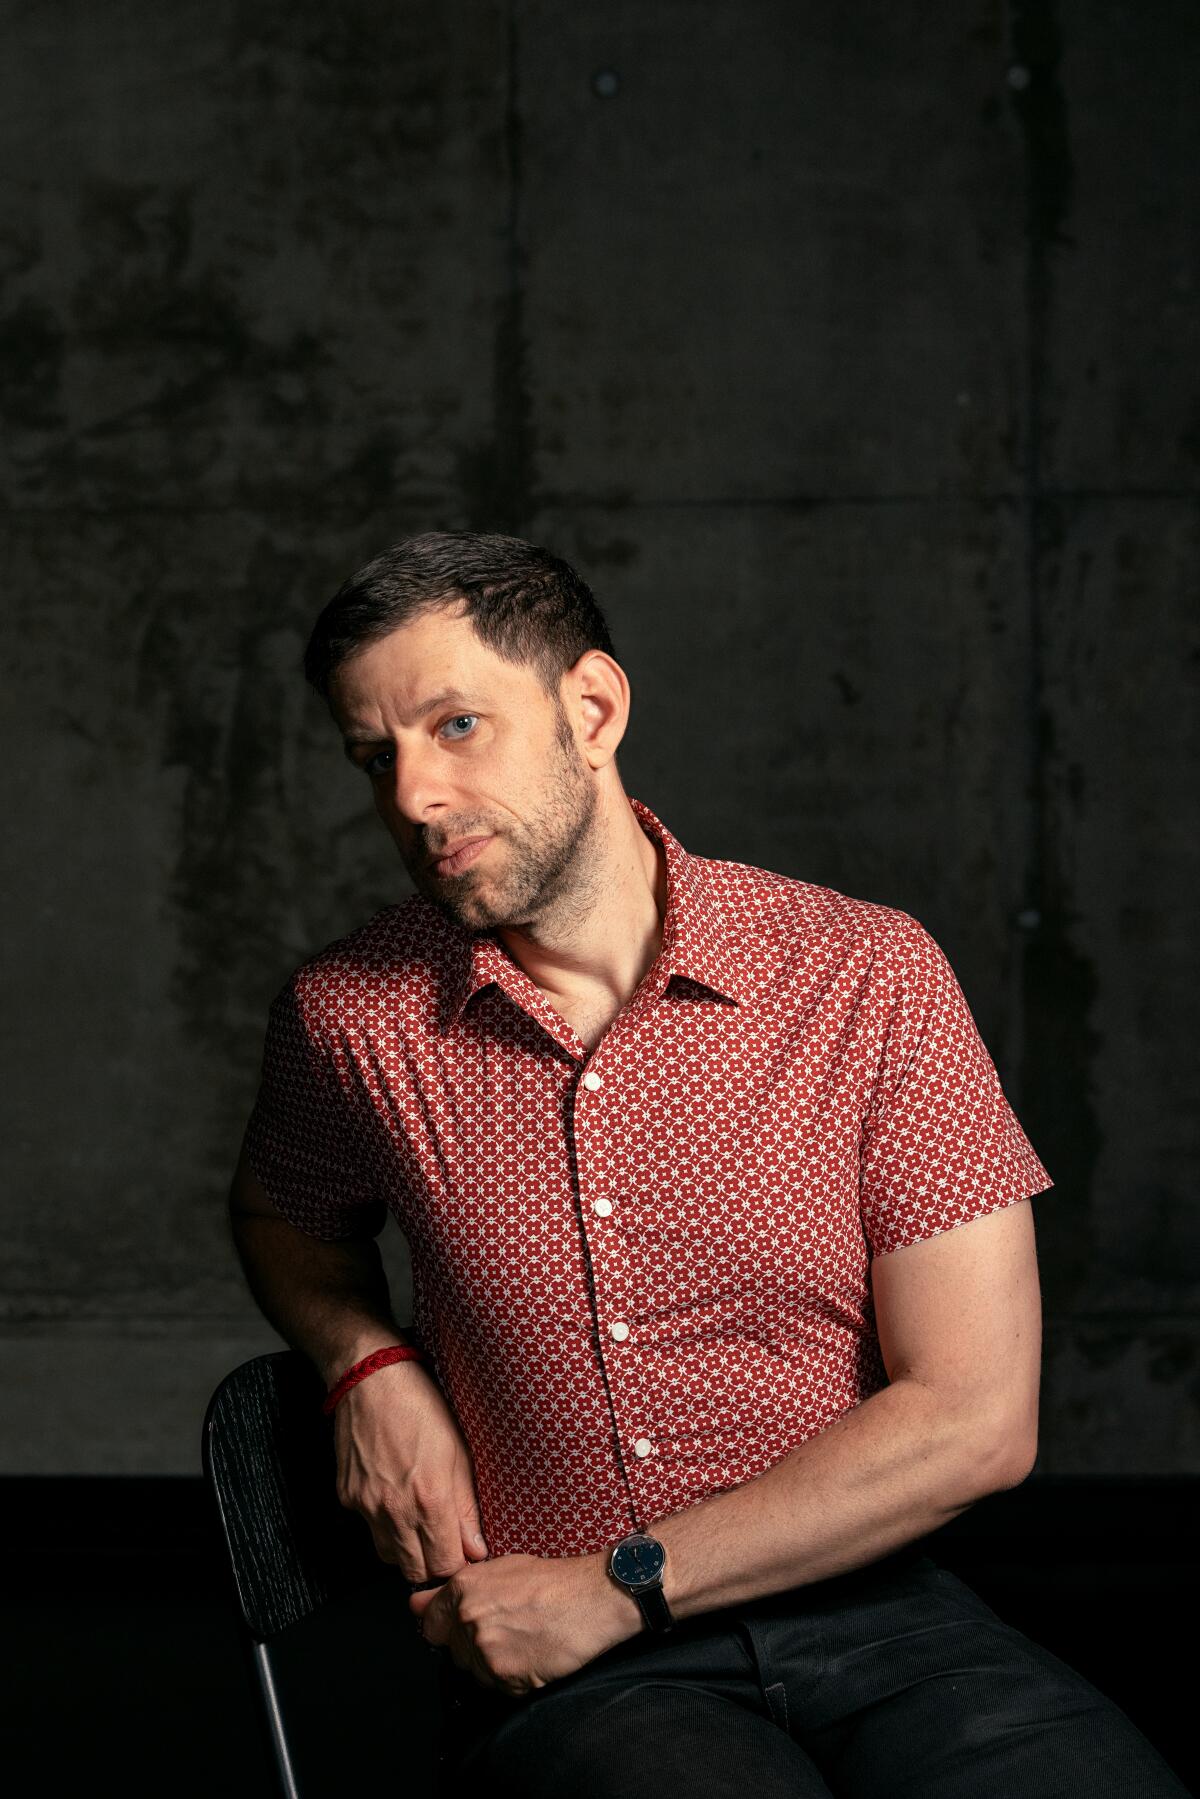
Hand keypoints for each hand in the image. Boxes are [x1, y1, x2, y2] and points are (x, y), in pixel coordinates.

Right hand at [332, 1359, 488, 1581]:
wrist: (371, 1379)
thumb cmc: (420, 1406)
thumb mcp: (459, 1453)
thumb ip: (466, 1508)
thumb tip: (476, 1549)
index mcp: (430, 1499)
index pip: (446, 1566)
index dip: (459, 1564)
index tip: (464, 1553)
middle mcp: (395, 1511)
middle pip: (416, 1572)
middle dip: (434, 1563)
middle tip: (445, 1541)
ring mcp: (366, 1507)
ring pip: (390, 1558)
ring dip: (408, 1551)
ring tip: (421, 1520)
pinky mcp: (347, 1499)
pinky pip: (369, 1530)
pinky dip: (385, 1526)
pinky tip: (396, 1498)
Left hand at [408, 1551, 636, 1695]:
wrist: (590, 1598)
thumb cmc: (552, 1580)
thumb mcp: (502, 1568)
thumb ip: (460, 1588)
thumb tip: (420, 1604)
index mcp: (463, 1589)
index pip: (429, 1622)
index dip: (443, 1626)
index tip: (452, 1628)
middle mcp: (467, 1618)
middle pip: (453, 1650)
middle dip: (472, 1645)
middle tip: (505, 1631)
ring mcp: (484, 1649)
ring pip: (474, 1671)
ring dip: (493, 1664)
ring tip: (522, 1642)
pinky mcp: (504, 1675)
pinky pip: (498, 1687)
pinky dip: (513, 1678)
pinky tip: (532, 1656)